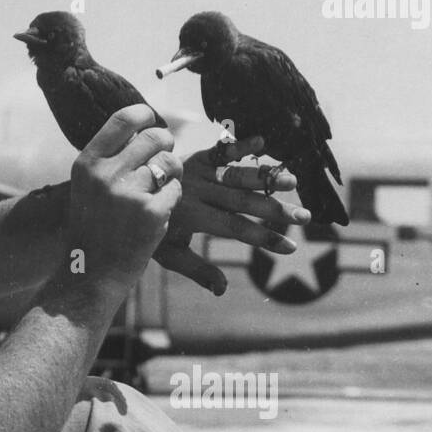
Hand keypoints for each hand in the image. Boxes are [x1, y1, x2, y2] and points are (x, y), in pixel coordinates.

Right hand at [68, 105, 183, 287]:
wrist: (90, 274)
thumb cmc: (93, 227)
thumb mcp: (89, 187)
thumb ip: (111, 157)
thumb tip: (146, 126)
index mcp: (87, 163)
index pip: (123, 119)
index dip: (144, 115)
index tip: (150, 121)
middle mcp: (105, 174)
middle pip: (155, 137)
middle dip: (166, 146)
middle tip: (162, 163)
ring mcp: (128, 193)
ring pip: (170, 163)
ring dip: (171, 174)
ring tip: (156, 192)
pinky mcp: (151, 213)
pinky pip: (176, 190)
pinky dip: (171, 201)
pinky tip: (154, 216)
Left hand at [152, 135, 311, 295]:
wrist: (127, 191)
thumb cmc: (153, 228)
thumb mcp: (168, 253)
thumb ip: (196, 270)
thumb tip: (222, 291)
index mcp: (191, 216)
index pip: (234, 228)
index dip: (262, 238)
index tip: (291, 247)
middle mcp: (197, 192)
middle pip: (241, 202)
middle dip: (274, 210)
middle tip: (305, 218)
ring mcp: (197, 172)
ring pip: (235, 174)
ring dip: (264, 177)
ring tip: (293, 181)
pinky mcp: (197, 157)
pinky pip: (219, 150)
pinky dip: (238, 144)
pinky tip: (262, 140)